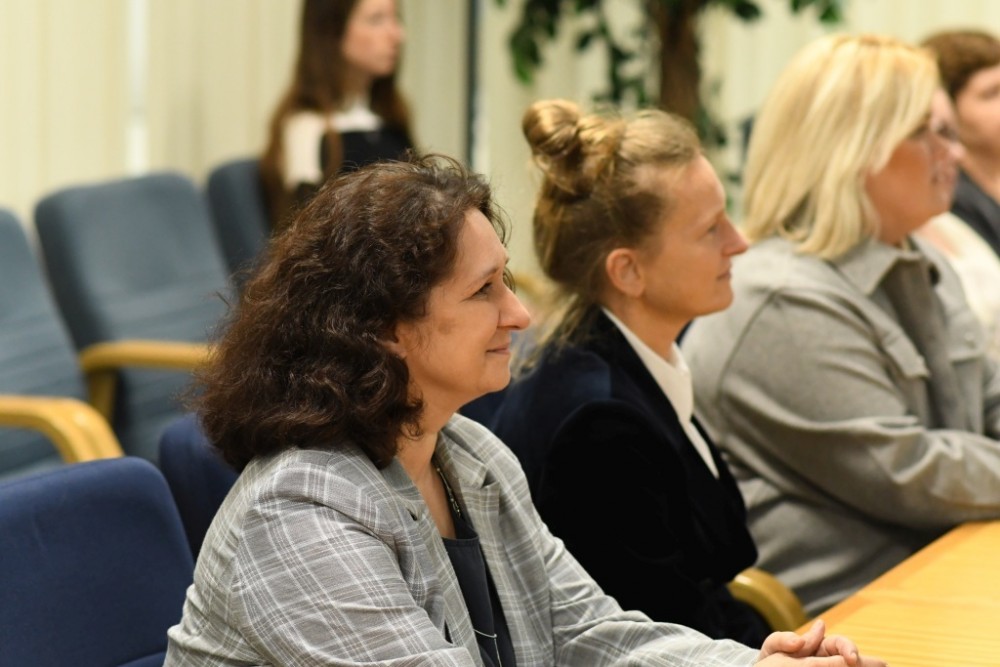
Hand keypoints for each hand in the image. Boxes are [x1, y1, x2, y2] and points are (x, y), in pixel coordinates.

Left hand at [756, 619, 886, 665]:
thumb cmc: (770, 660)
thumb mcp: (774, 647)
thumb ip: (787, 639)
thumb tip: (819, 626)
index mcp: (819, 646)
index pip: (841, 644)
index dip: (848, 648)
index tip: (851, 658)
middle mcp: (830, 659)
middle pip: (853, 659)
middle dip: (867, 662)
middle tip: (881, 666)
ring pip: (850, 666)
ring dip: (865, 666)